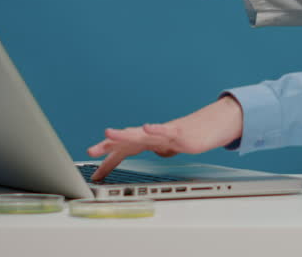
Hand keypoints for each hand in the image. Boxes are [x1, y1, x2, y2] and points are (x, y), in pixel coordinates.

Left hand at [86, 95, 243, 181]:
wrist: (211, 125)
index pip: (125, 151)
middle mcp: (152, 135)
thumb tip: (156, 154)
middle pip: (126, 140)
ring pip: (141, 133)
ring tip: (108, 133)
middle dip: (107, 145)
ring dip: (124, 134)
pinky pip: (164, 129)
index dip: (109, 163)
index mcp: (148, 142)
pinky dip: (154, 128)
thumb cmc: (190, 135)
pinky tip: (146, 127)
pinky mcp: (178, 130)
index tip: (96, 176)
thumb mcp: (171, 147)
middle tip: (91, 152)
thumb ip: (161, 149)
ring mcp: (163, 132)